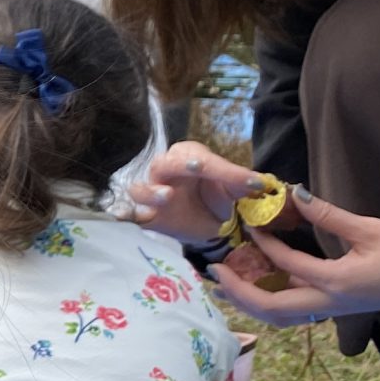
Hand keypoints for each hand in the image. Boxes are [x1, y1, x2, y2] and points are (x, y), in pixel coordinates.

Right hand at [120, 140, 271, 245]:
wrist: (209, 225)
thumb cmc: (218, 198)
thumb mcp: (234, 188)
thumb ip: (243, 182)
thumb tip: (260, 183)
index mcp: (187, 155)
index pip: (199, 158)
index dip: (220, 167)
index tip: (241, 178)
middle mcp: (165, 170)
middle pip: (164, 164)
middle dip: (179, 167)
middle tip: (198, 168)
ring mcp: (151, 193)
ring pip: (141, 188)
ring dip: (151, 192)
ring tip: (166, 196)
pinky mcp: (146, 216)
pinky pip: (130, 213)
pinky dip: (124, 214)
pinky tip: (120, 216)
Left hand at [207, 190, 379, 326]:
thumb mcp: (373, 229)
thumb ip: (328, 215)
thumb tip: (293, 194)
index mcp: (337, 285)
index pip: (286, 266)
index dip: (263, 245)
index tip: (246, 225)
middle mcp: (332, 304)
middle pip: (271, 310)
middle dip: (238, 293)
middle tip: (214, 273)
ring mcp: (337, 310)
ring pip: (283, 316)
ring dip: (252, 301)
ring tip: (229, 282)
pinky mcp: (344, 307)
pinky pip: (298, 310)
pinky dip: (275, 300)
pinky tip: (265, 283)